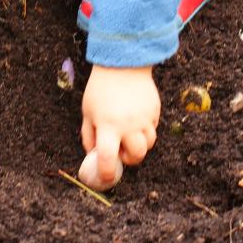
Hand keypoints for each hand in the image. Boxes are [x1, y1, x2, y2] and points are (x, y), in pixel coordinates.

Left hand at [81, 65, 159, 185]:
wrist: (122, 65)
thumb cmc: (100, 90)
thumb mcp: (88, 112)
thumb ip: (89, 136)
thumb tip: (94, 155)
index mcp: (108, 125)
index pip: (108, 158)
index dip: (107, 173)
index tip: (106, 178)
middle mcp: (128, 124)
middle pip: (137, 156)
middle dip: (130, 159)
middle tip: (122, 152)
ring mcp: (144, 118)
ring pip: (149, 144)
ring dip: (139, 145)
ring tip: (129, 134)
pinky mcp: (155, 110)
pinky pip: (153, 128)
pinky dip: (145, 130)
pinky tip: (136, 119)